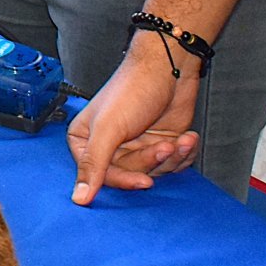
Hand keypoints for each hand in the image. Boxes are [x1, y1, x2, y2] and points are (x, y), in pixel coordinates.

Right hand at [67, 48, 200, 204]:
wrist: (170, 67)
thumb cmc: (133, 88)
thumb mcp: (108, 128)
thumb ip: (93, 164)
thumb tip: (78, 198)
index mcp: (86, 140)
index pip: (102, 176)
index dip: (125, 179)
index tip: (144, 180)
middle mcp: (111, 146)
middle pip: (130, 174)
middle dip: (152, 160)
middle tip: (162, 146)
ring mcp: (137, 145)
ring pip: (155, 171)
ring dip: (171, 157)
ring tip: (177, 140)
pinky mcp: (160, 144)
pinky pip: (172, 164)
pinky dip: (183, 154)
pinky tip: (187, 138)